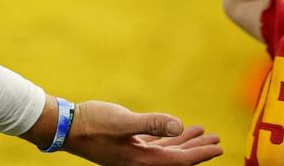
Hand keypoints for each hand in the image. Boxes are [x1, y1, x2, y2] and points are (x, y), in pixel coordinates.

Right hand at [66, 101, 221, 164]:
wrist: (65, 126)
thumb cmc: (92, 123)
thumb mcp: (123, 121)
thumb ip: (152, 123)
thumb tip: (179, 125)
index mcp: (140, 160)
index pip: (178, 161)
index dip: (200, 154)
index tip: (218, 148)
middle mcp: (139, 161)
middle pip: (176, 159)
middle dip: (197, 150)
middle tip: (217, 141)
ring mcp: (132, 155)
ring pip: (166, 151)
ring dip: (184, 142)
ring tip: (202, 132)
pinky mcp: (126, 146)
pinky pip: (154, 145)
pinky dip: (168, 138)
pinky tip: (175, 130)